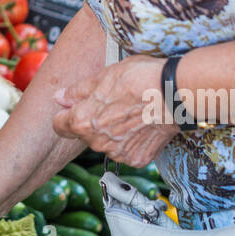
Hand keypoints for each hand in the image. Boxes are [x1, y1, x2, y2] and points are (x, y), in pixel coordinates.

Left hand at [51, 55, 177, 166]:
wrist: (175, 93)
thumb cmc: (140, 79)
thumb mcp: (103, 76)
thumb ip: (77, 92)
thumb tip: (59, 97)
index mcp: (82, 121)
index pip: (59, 125)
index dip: (65, 114)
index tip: (75, 107)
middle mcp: (97, 143)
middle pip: (84, 134)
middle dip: (91, 121)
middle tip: (111, 103)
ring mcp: (119, 153)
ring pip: (105, 143)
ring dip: (111, 131)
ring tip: (129, 111)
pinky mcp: (138, 159)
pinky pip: (126, 150)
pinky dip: (130, 140)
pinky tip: (141, 123)